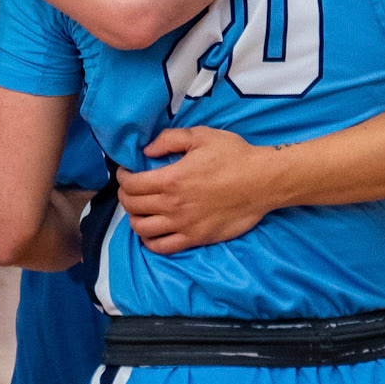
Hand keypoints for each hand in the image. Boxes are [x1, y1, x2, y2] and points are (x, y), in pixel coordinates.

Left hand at [117, 126, 273, 251]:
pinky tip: (152, 231)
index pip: (131, 185)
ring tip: (141, 209)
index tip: (126, 173)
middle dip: (125, 196)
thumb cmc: (235, 156)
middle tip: (132, 189)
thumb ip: (169, 140)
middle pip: (132, 206)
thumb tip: (147, 151)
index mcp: (171, 179)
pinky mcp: (196, 238)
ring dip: (135, 218)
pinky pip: (162, 247)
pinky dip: (150, 241)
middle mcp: (173, 205)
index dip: (122, 178)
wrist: (263, 182)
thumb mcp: (201, 136)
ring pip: (142, 229)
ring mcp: (183, 225)